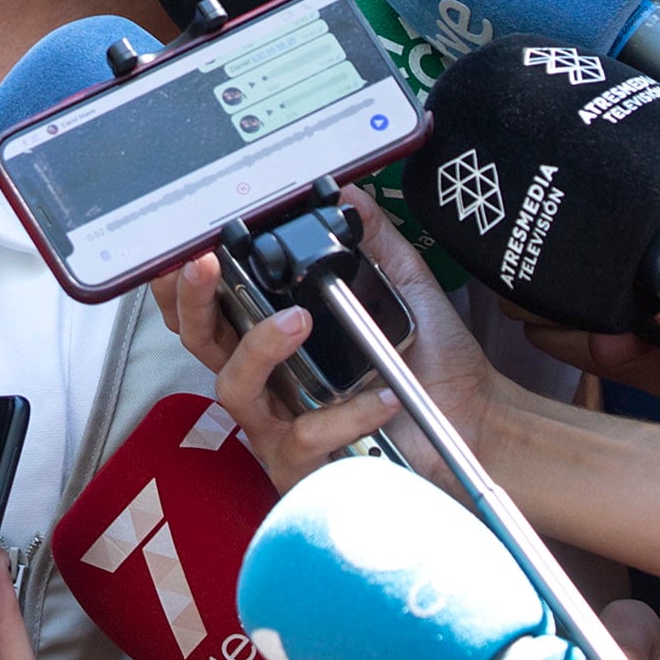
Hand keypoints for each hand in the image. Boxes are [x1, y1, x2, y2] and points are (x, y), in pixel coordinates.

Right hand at [149, 190, 496, 489]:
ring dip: (260, 348)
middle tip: (206, 262)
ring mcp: (279, 424)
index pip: (214, 305)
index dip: (185, 279)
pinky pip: (303, 437)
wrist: (474, 422)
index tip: (186, 244)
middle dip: (191, 300)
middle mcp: (268, 377)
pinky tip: (380, 398)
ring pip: (235, 387)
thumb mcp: (406, 289)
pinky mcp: (305, 466)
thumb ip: (376, 241)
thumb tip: (349, 194)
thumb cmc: (430, 362)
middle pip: (200, 340)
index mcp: (278, 334)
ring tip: (298, 320)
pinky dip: (343, 414)